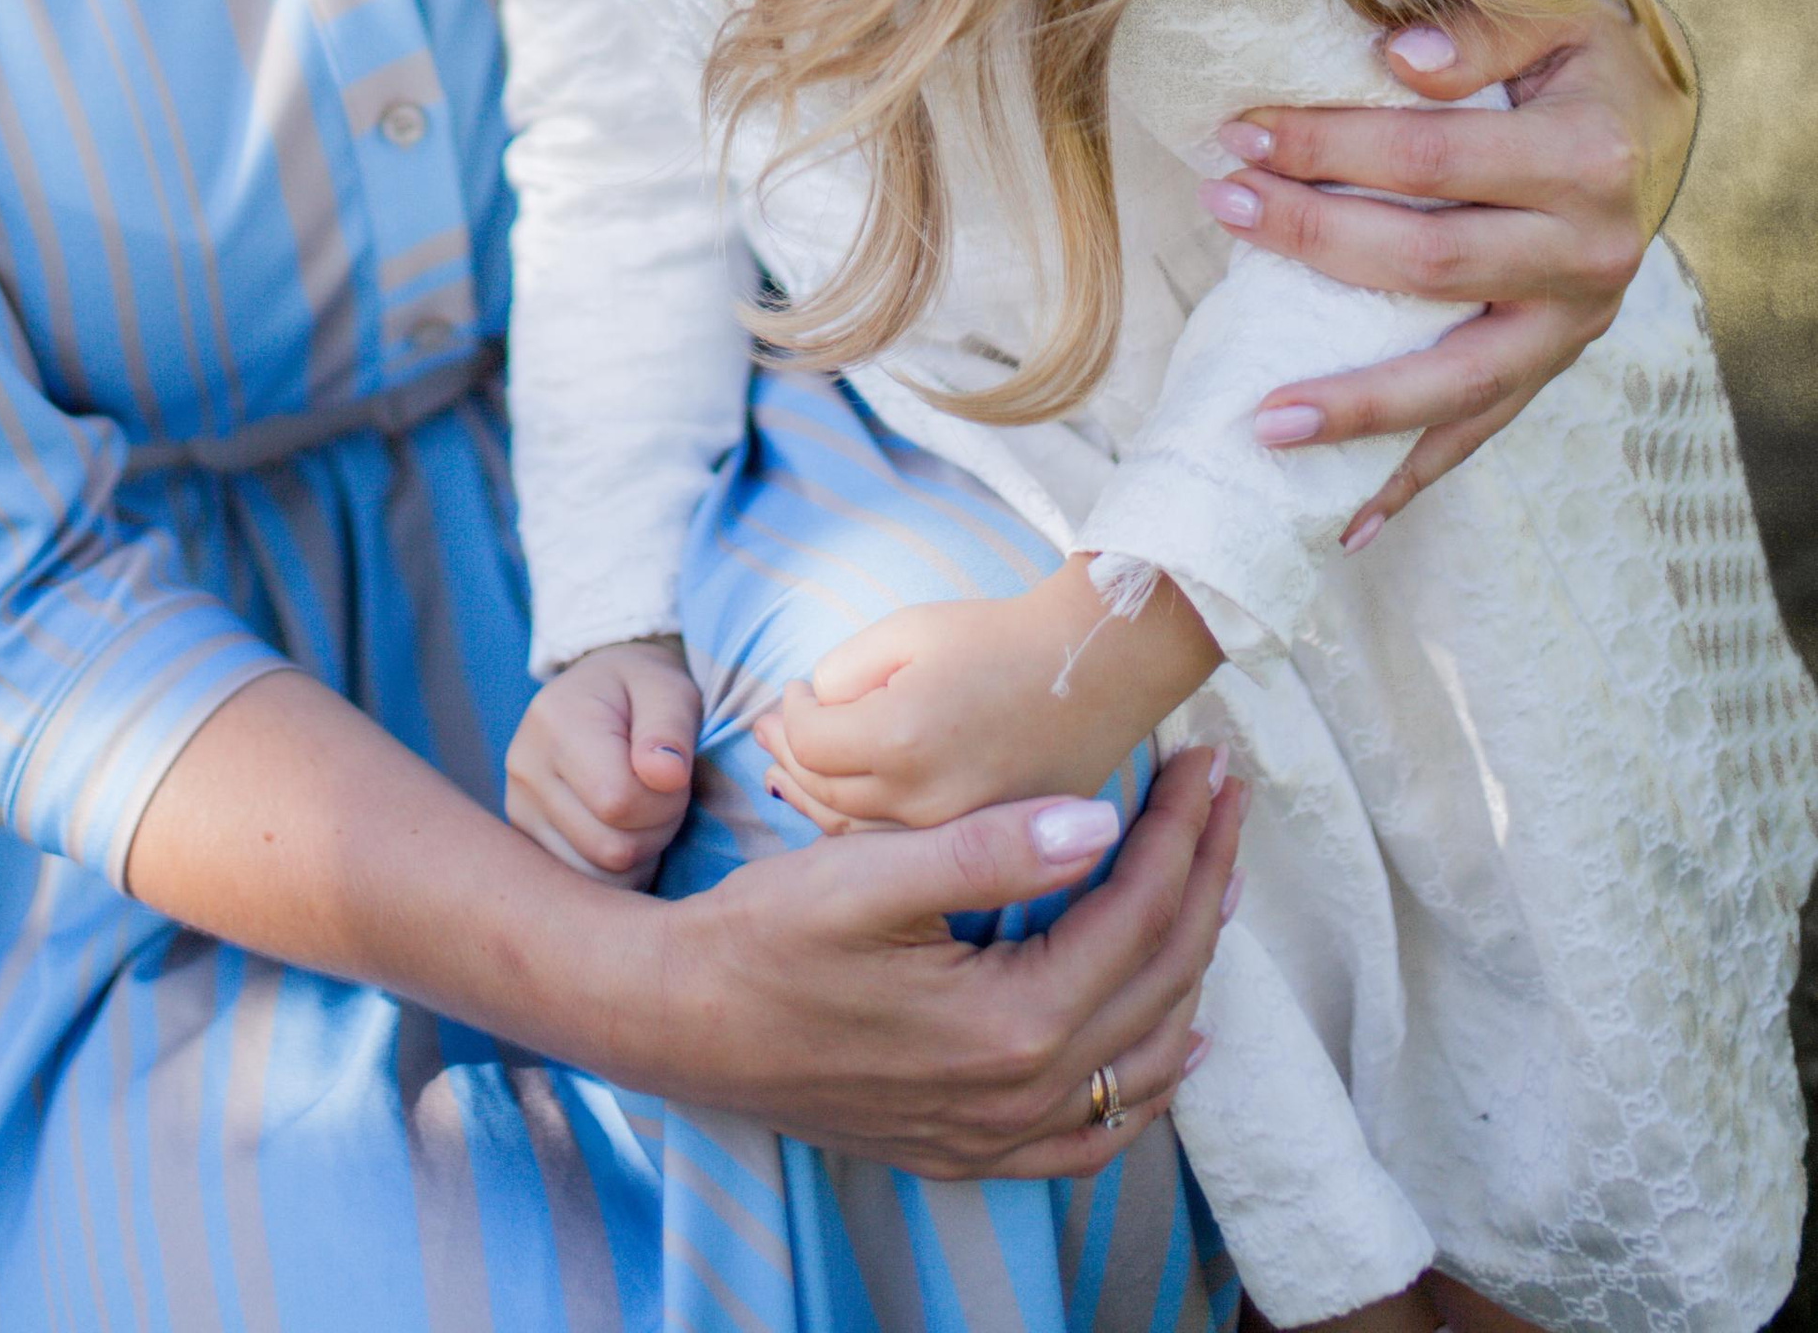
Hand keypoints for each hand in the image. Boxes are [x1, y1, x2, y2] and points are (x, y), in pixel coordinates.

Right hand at [505, 638, 700, 882]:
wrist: (600, 693)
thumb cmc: (643, 691)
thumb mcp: (668, 691)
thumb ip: (669, 730)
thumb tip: (666, 777)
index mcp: (556, 722)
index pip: (619, 801)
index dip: (665, 801)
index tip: (675, 776)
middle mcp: (524, 769)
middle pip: (610, 848)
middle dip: (656, 830)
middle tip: (664, 796)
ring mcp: (518, 809)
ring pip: (598, 877)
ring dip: (638, 855)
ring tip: (640, 810)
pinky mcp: (525, 841)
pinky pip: (584, 887)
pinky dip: (616, 872)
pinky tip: (622, 832)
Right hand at [649, 742, 1244, 1177]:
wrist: (684, 1021)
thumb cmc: (765, 934)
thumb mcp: (867, 874)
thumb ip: (987, 852)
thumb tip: (1097, 824)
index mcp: (1009, 1022)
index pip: (1135, 912)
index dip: (1180, 830)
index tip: (1204, 761)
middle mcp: (1022, 1093)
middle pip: (1159, 977)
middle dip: (1204, 877)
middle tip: (1225, 797)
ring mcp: (1001, 1132)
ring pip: (1146, 1055)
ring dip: (1192, 962)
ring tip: (1212, 880)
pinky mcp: (974, 1147)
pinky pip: (1097, 1132)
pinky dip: (1149, 1081)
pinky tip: (1171, 1039)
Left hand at [752, 568, 1218, 835]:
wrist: (1098, 669)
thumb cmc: (1001, 637)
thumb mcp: (908, 631)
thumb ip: (845, 674)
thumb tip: (818, 709)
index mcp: (899, 739)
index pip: (809, 740)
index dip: (792, 710)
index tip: (797, 688)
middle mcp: (921, 800)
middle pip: (824, 789)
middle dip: (791, 753)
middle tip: (765, 729)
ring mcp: (952, 832)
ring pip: (854, 829)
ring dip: (813, 793)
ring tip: (781, 767)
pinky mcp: (978, 841)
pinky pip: (898, 845)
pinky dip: (859, 821)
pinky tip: (838, 801)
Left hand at [1207, 0, 1691, 542]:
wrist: (1652, 134)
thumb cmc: (1580, 64)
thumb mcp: (1555, 14)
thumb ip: (1481, 30)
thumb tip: (1399, 59)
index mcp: (1586, 160)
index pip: (1433, 160)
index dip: (1330, 146)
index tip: (1239, 132)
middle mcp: (1589, 256)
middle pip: (1428, 262)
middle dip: (1312, 239)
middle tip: (1218, 204)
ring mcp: (1571, 330)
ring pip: (1455, 380)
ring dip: (1357, 404)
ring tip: (1261, 423)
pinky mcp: (1550, 372)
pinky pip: (1477, 434)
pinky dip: (1411, 478)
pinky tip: (1345, 520)